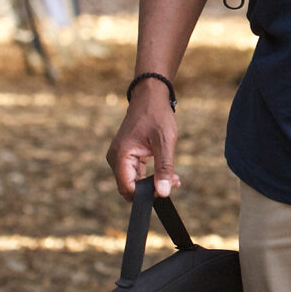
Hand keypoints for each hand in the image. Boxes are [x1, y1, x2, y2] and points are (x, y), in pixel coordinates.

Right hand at [106, 85, 178, 199]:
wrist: (150, 97)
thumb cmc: (156, 115)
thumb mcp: (165, 142)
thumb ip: (164, 168)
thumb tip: (163, 193)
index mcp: (121, 156)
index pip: (128, 188)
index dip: (147, 194)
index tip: (166, 189)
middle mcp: (116, 159)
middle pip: (130, 187)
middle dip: (152, 190)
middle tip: (174, 182)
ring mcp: (120, 158)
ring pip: (134, 182)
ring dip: (153, 183)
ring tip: (174, 178)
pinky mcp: (126, 156)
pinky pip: (136, 174)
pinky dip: (150, 176)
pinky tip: (167, 174)